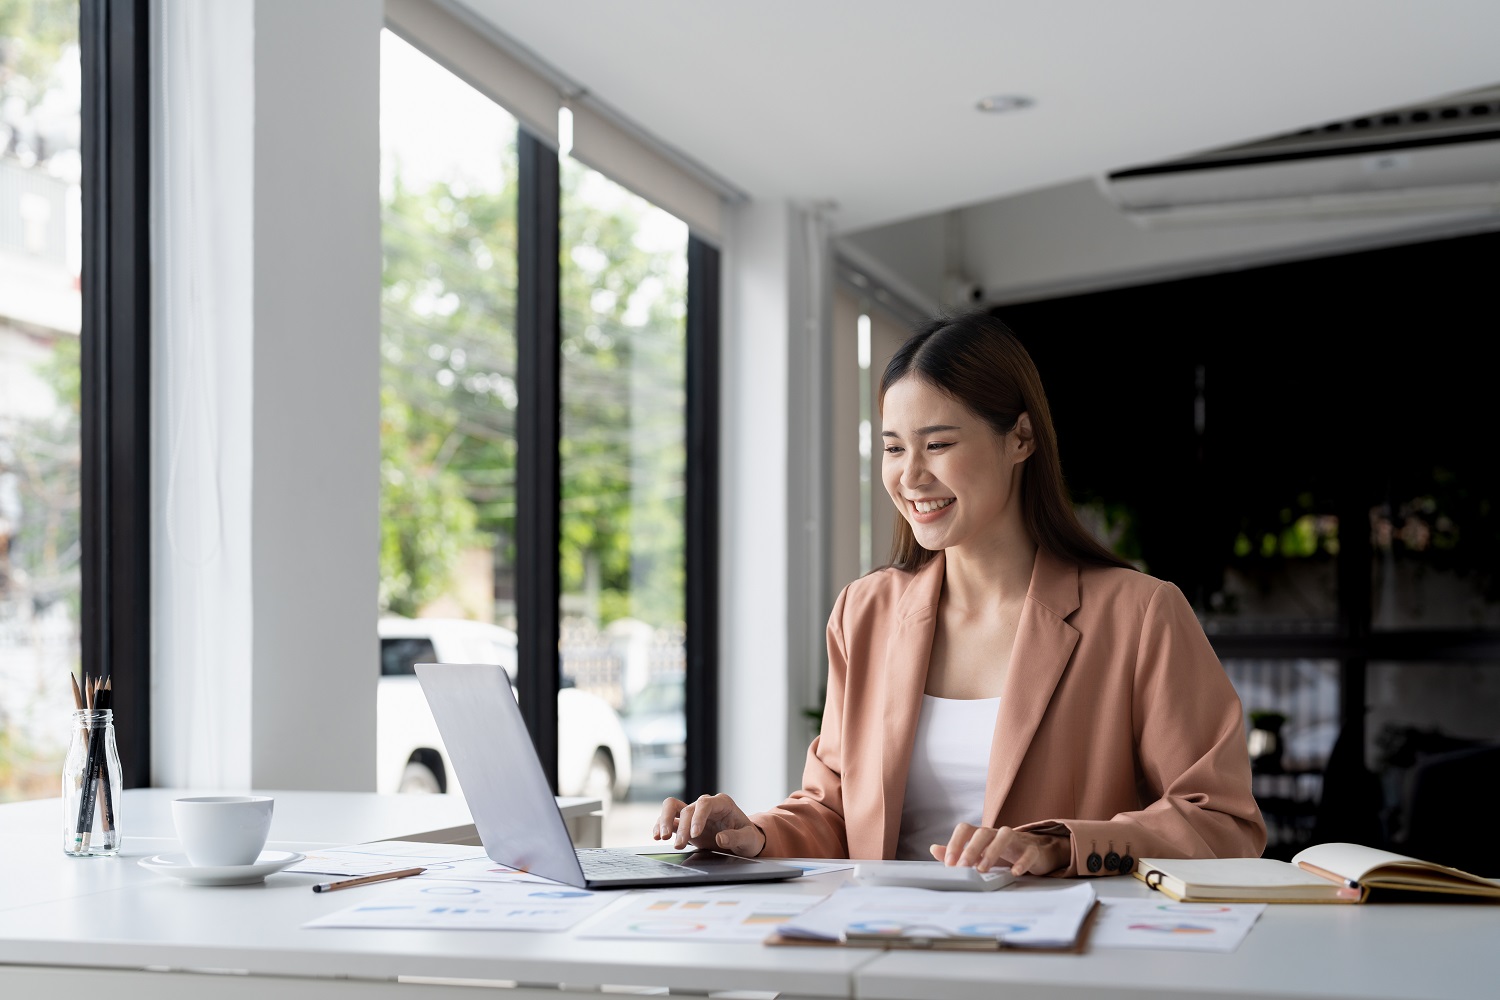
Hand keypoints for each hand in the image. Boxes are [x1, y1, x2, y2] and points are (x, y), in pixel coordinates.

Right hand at [652, 793, 766, 856]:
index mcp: (722, 804)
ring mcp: (694, 814)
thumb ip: (736, 838)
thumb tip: (720, 838)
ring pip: (672, 807)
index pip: (705, 804)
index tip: (695, 834)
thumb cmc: (748, 837)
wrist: (743, 841)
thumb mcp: (748, 839)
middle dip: (681, 827)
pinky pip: (670, 820)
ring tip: (661, 837)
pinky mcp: (686, 824)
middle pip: (687, 808)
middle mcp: (705, 805)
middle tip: (679, 844)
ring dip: (665, 821)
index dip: (698, 817)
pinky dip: (661, 825)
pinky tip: (656, 836)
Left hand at [930, 823, 1070, 875]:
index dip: (955, 843)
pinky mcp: (1033, 850)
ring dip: (992, 851)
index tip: (949, 863)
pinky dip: (1022, 861)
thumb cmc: (1003, 853)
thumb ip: (958, 852)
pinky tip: (1014, 872)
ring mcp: (1017, 840)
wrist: (1037, 852)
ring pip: (1005, 834)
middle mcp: (997, 834)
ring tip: (983, 869)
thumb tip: (934, 849)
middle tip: (962, 868)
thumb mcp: (980, 854)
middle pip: (982, 832)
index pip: (965, 829)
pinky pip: (1029, 851)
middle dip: (970, 849)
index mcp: (982, 835)